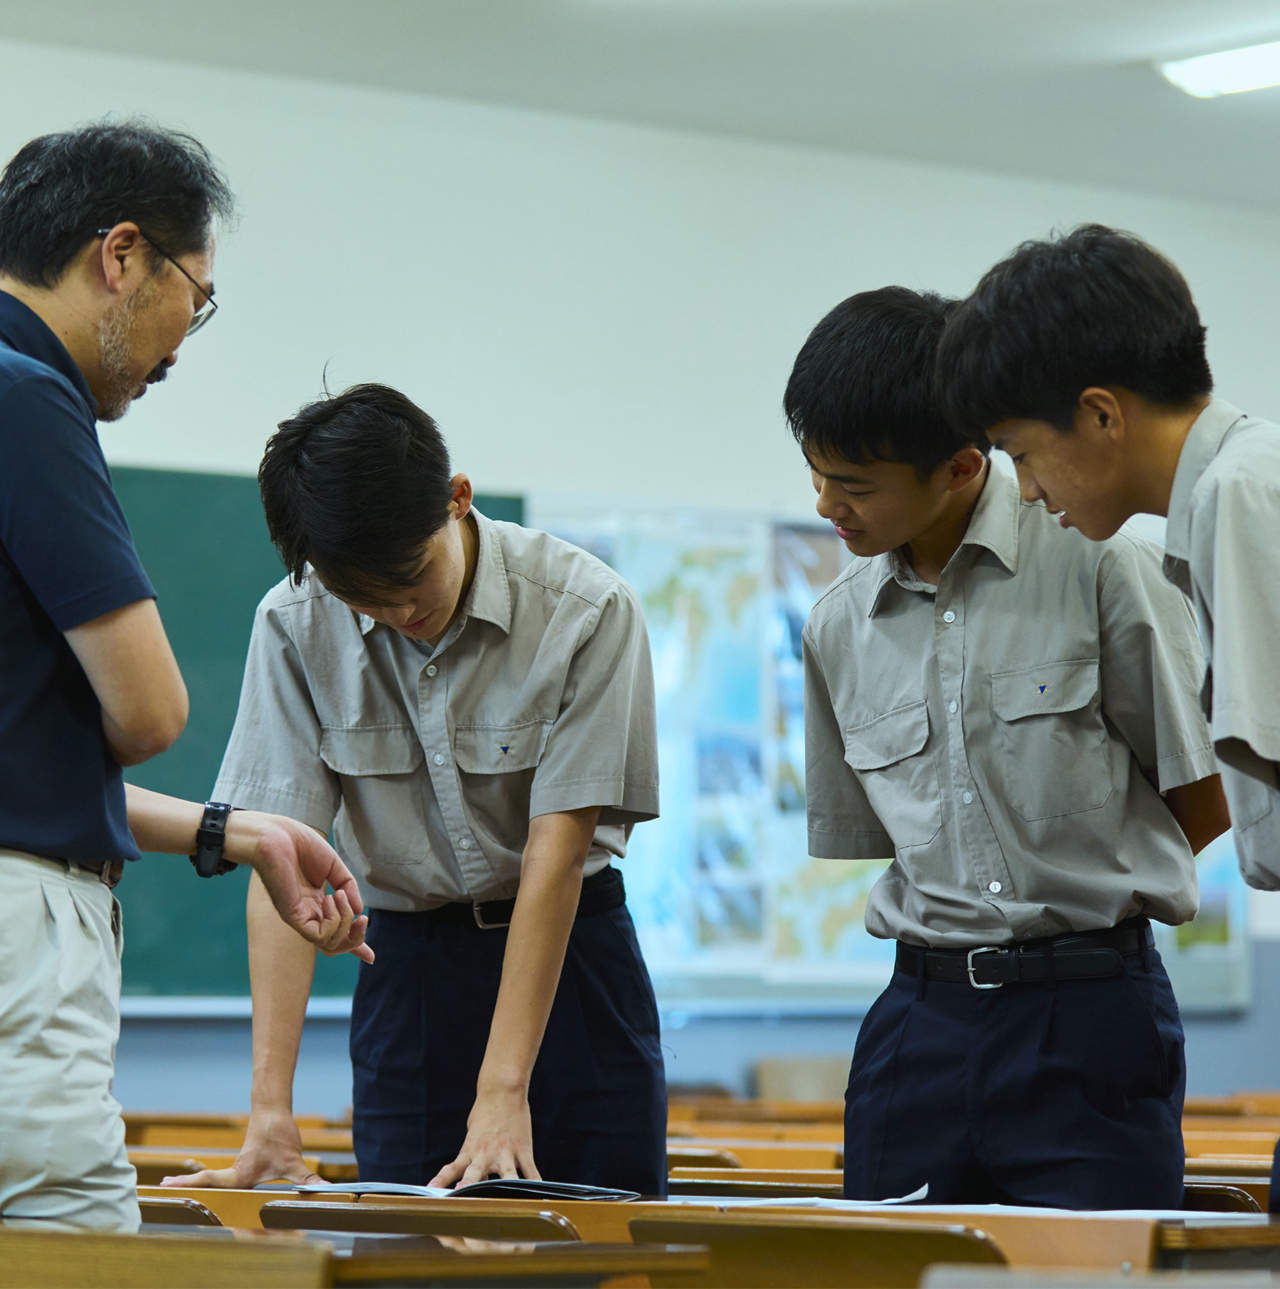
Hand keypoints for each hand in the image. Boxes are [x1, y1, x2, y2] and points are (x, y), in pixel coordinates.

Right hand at [160, 1106, 321, 1189]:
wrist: (274, 1110)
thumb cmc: (279, 1134)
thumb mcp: (294, 1162)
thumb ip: (306, 1180)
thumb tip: (324, 1193)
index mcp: (240, 1175)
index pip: (211, 1181)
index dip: (190, 1185)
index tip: (166, 1185)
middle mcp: (234, 1173)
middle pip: (206, 1183)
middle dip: (186, 1188)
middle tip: (162, 1187)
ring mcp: (238, 1168)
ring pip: (213, 1179)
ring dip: (194, 1184)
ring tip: (169, 1186)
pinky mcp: (244, 1164)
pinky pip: (223, 1175)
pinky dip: (208, 1180)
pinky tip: (203, 1186)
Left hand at [227, 812, 373, 962]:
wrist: (276, 835)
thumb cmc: (301, 845)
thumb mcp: (334, 866)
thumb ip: (349, 887)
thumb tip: (360, 911)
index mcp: (317, 902)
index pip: (336, 930)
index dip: (355, 944)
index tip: (370, 957)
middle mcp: (309, 913)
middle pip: (334, 945)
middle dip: (355, 939)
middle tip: (363, 920)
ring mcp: (300, 916)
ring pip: (329, 943)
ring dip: (345, 922)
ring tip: (340, 895)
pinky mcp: (292, 916)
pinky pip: (319, 935)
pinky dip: (333, 920)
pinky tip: (331, 898)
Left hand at [428, 1087, 540, 1187]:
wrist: (503, 1091)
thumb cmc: (484, 1115)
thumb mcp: (472, 1137)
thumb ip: (471, 1160)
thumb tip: (470, 1181)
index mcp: (470, 1150)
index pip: (453, 1168)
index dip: (442, 1179)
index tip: (432, 1190)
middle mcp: (486, 1154)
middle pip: (475, 1173)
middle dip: (469, 1184)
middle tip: (462, 1194)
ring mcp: (506, 1152)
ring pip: (507, 1175)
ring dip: (506, 1187)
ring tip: (508, 1200)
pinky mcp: (523, 1150)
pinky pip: (530, 1171)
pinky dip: (535, 1183)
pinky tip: (540, 1194)